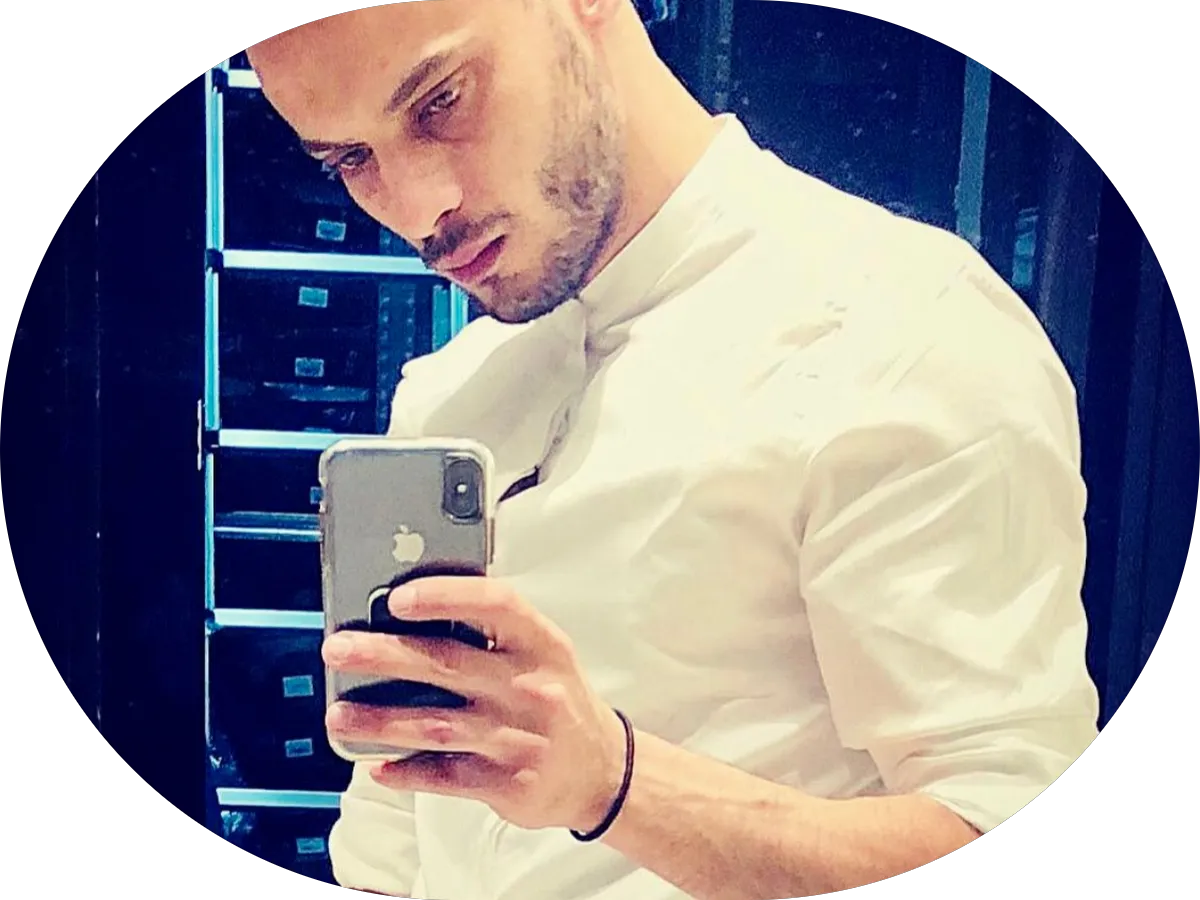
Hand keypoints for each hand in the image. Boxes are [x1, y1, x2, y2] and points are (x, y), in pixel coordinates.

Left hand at [321, 576, 628, 833]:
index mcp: (542, 644)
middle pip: (447, 664)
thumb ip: (493, 633)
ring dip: (379, 721)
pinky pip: (444, 776)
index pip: (496, 605)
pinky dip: (406, 772)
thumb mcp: (544, 653)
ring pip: (435, 725)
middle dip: (384, 655)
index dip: (445, 596)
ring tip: (337, 716)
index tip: (397, 598)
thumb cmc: (557, 698)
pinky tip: (375, 766)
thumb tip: (413, 617)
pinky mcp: (506, 783)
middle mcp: (531, 687)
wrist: (602, 771)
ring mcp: (518, 738)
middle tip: (337, 649)